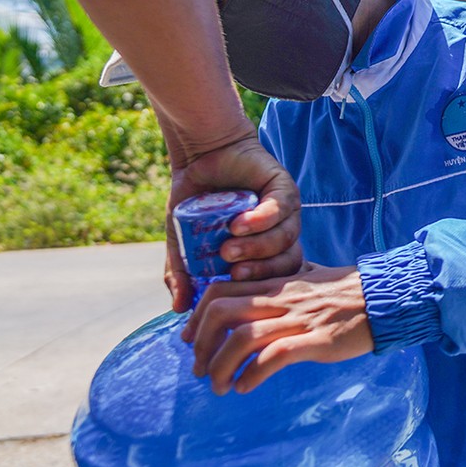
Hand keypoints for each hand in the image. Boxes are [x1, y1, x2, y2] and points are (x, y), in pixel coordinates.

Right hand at [165, 136, 302, 311]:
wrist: (200, 158)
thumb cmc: (196, 201)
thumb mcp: (183, 242)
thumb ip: (182, 274)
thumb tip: (178, 309)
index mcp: (266, 253)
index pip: (275, 280)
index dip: (256, 289)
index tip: (229, 289)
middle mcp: (281, 234)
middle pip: (286, 263)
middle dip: (260, 271)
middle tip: (233, 271)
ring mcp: (286, 211)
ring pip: (285, 237)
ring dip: (258, 246)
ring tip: (228, 247)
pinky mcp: (284, 187)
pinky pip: (281, 209)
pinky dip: (262, 220)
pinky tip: (239, 223)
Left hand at [183, 263, 373, 393]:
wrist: (388, 297)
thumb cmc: (351, 292)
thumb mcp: (310, 279)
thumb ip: (283, 285)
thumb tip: (261, 294)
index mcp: (276, 285)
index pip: (220, 291)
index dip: (196, 316)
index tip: (189, 340)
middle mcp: (281, 299)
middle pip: (222, 313)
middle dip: (201, 343)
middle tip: (199, 369)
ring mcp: (298, 319)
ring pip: (242, 337)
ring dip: (221, 365)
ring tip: (218, 386)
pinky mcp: (317, 341)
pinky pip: (275, 356)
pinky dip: (252, 374)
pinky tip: (244, 387)